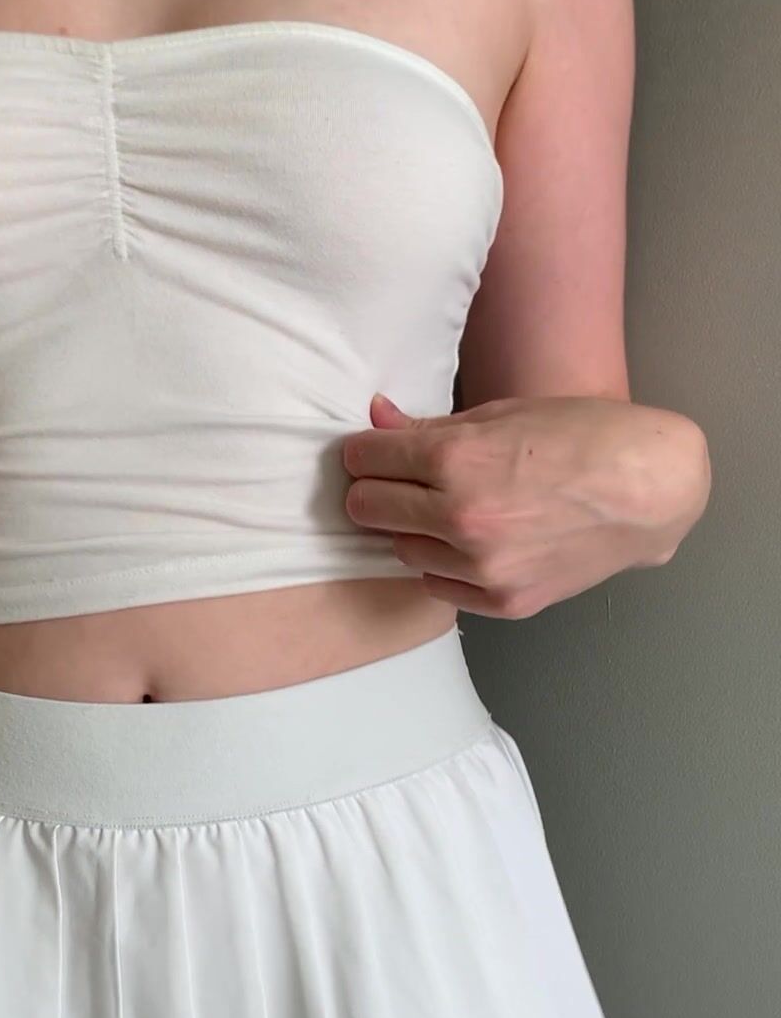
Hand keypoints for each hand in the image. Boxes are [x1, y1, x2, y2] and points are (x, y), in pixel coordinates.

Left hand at [341, 391, 710, 618]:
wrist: (651, 489)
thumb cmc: (585, 438)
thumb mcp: (502, 416)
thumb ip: (429, 426)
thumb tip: (375, 419)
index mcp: (456, 462)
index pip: (366, 460)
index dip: (365, 452)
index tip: (372, 452)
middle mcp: (461, 520)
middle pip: (368, 510)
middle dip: (374, 490)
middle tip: (395, 481)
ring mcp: (482, 568)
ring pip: (400, 551)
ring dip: (410, 530)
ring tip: (442, 511)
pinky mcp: (502, 602)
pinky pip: (438, 586)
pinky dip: (442, 565)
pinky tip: (466, 543)